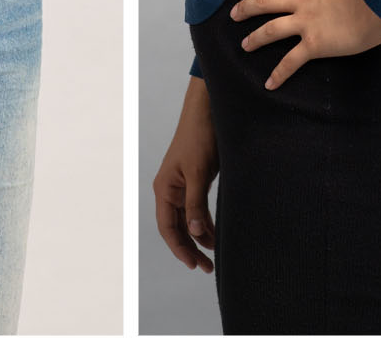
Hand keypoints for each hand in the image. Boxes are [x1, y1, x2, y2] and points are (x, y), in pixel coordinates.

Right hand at [152, 78, 217, 272]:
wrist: (207, 111)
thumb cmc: (199, 137)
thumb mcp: (198, 172)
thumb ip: (196, 203)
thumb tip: (196, 233)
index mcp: (164, 188)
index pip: (168, 227)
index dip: (179, 248)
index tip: (193, 265)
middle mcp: (170, 190)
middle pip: (177, 227)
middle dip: (189, 248)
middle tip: (207, 268)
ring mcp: (182, 186)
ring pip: (188, 220)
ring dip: (199, 238)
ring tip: (213, 257)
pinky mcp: (195, 181)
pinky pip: (197, 209)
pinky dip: (206, 224)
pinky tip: (216, 235)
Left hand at [231, 0, 380, 89]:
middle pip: (265, 1)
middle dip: (246, 7)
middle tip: (233, 14)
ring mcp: (306, 22)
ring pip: (271, 30)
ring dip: (255, 38)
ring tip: (245, 45)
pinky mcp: (315, 45)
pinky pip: (291, 61)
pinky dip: (279, 74)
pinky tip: (269, 84)